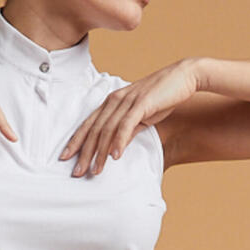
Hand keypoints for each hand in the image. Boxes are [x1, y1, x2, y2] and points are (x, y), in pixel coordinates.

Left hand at [59, 58, 199, 176]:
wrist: (184, 77)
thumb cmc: (162, 97)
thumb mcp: (140, 116)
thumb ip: (127, 130)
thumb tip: (115, 149)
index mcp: (111, 102)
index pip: (88, 124)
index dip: (75, 142)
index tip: (65, 158)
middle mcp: (114, 100)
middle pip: (93, 130)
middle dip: (83, 153)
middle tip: (76, 172)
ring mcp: (127, 101)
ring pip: (107, 130)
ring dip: (100, 152)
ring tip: (95, 170)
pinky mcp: (141, 103)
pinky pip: (126, 125)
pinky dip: (119, 141)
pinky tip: (115, 156)